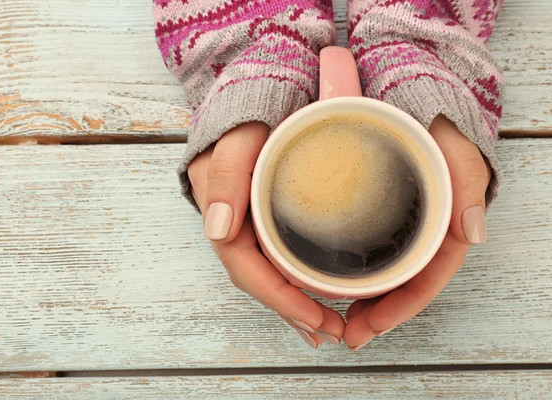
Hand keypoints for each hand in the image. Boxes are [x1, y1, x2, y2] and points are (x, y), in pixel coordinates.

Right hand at [188, 122, 345, 347]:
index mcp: (223, 209)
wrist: (257, 88)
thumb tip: (219, 230)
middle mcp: (233, 220)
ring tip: (328, 327)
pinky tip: (314, 294)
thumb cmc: (249, 110)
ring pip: (268, 272)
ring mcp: (248, 219)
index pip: (246, 268)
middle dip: (293, 311)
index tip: (316, 319)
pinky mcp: (264, 213)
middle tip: (332, 333)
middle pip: (259, 278)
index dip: (279, 299)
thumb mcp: (237, 134)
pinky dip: (295, 281)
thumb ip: (226, 173)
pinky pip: (276, 255)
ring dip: (295, 304)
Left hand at [343, 115, 491, 349]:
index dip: (402, 306)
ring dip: (365, 300)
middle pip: (404, 281)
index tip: (370, 326)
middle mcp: (421, 224)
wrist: (403, 86)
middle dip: (378, 313)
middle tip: (346, 334)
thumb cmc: (431, 113)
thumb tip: (472, 234)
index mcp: (443, 218)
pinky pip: (369, 248)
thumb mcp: (452, 138)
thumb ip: (467, 177)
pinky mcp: (377, 209)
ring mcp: (399, 219)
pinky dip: (354, 271)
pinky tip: (333, 282)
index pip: (427, 275)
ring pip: (385, 271)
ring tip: (335, 321)